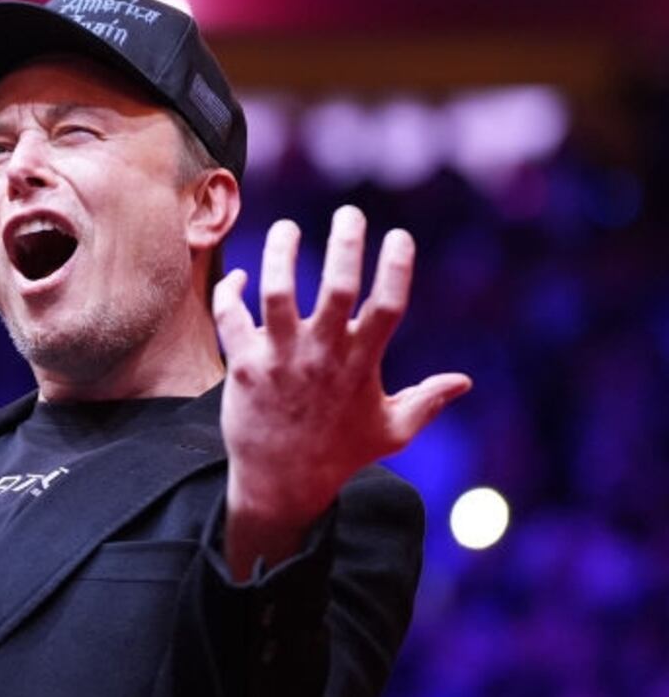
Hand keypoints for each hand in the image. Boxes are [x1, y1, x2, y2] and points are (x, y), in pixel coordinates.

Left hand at [211, 206, 470, 578]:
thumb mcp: (390, 431)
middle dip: (344, 244)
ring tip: (287, 228)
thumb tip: (465, 382)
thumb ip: (426, 401)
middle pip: (336, 286)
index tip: (398, 235)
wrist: (281, 484)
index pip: (388, 305)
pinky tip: (241, 278)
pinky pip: (231, 317)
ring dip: (280, 253)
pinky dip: (232, 292)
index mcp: (361, 363)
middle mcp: (322, 354)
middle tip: (348, 213)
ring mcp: (280, 358)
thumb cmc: (338, 455)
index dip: (397, 266)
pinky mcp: (244, 366)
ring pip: (277, 291)